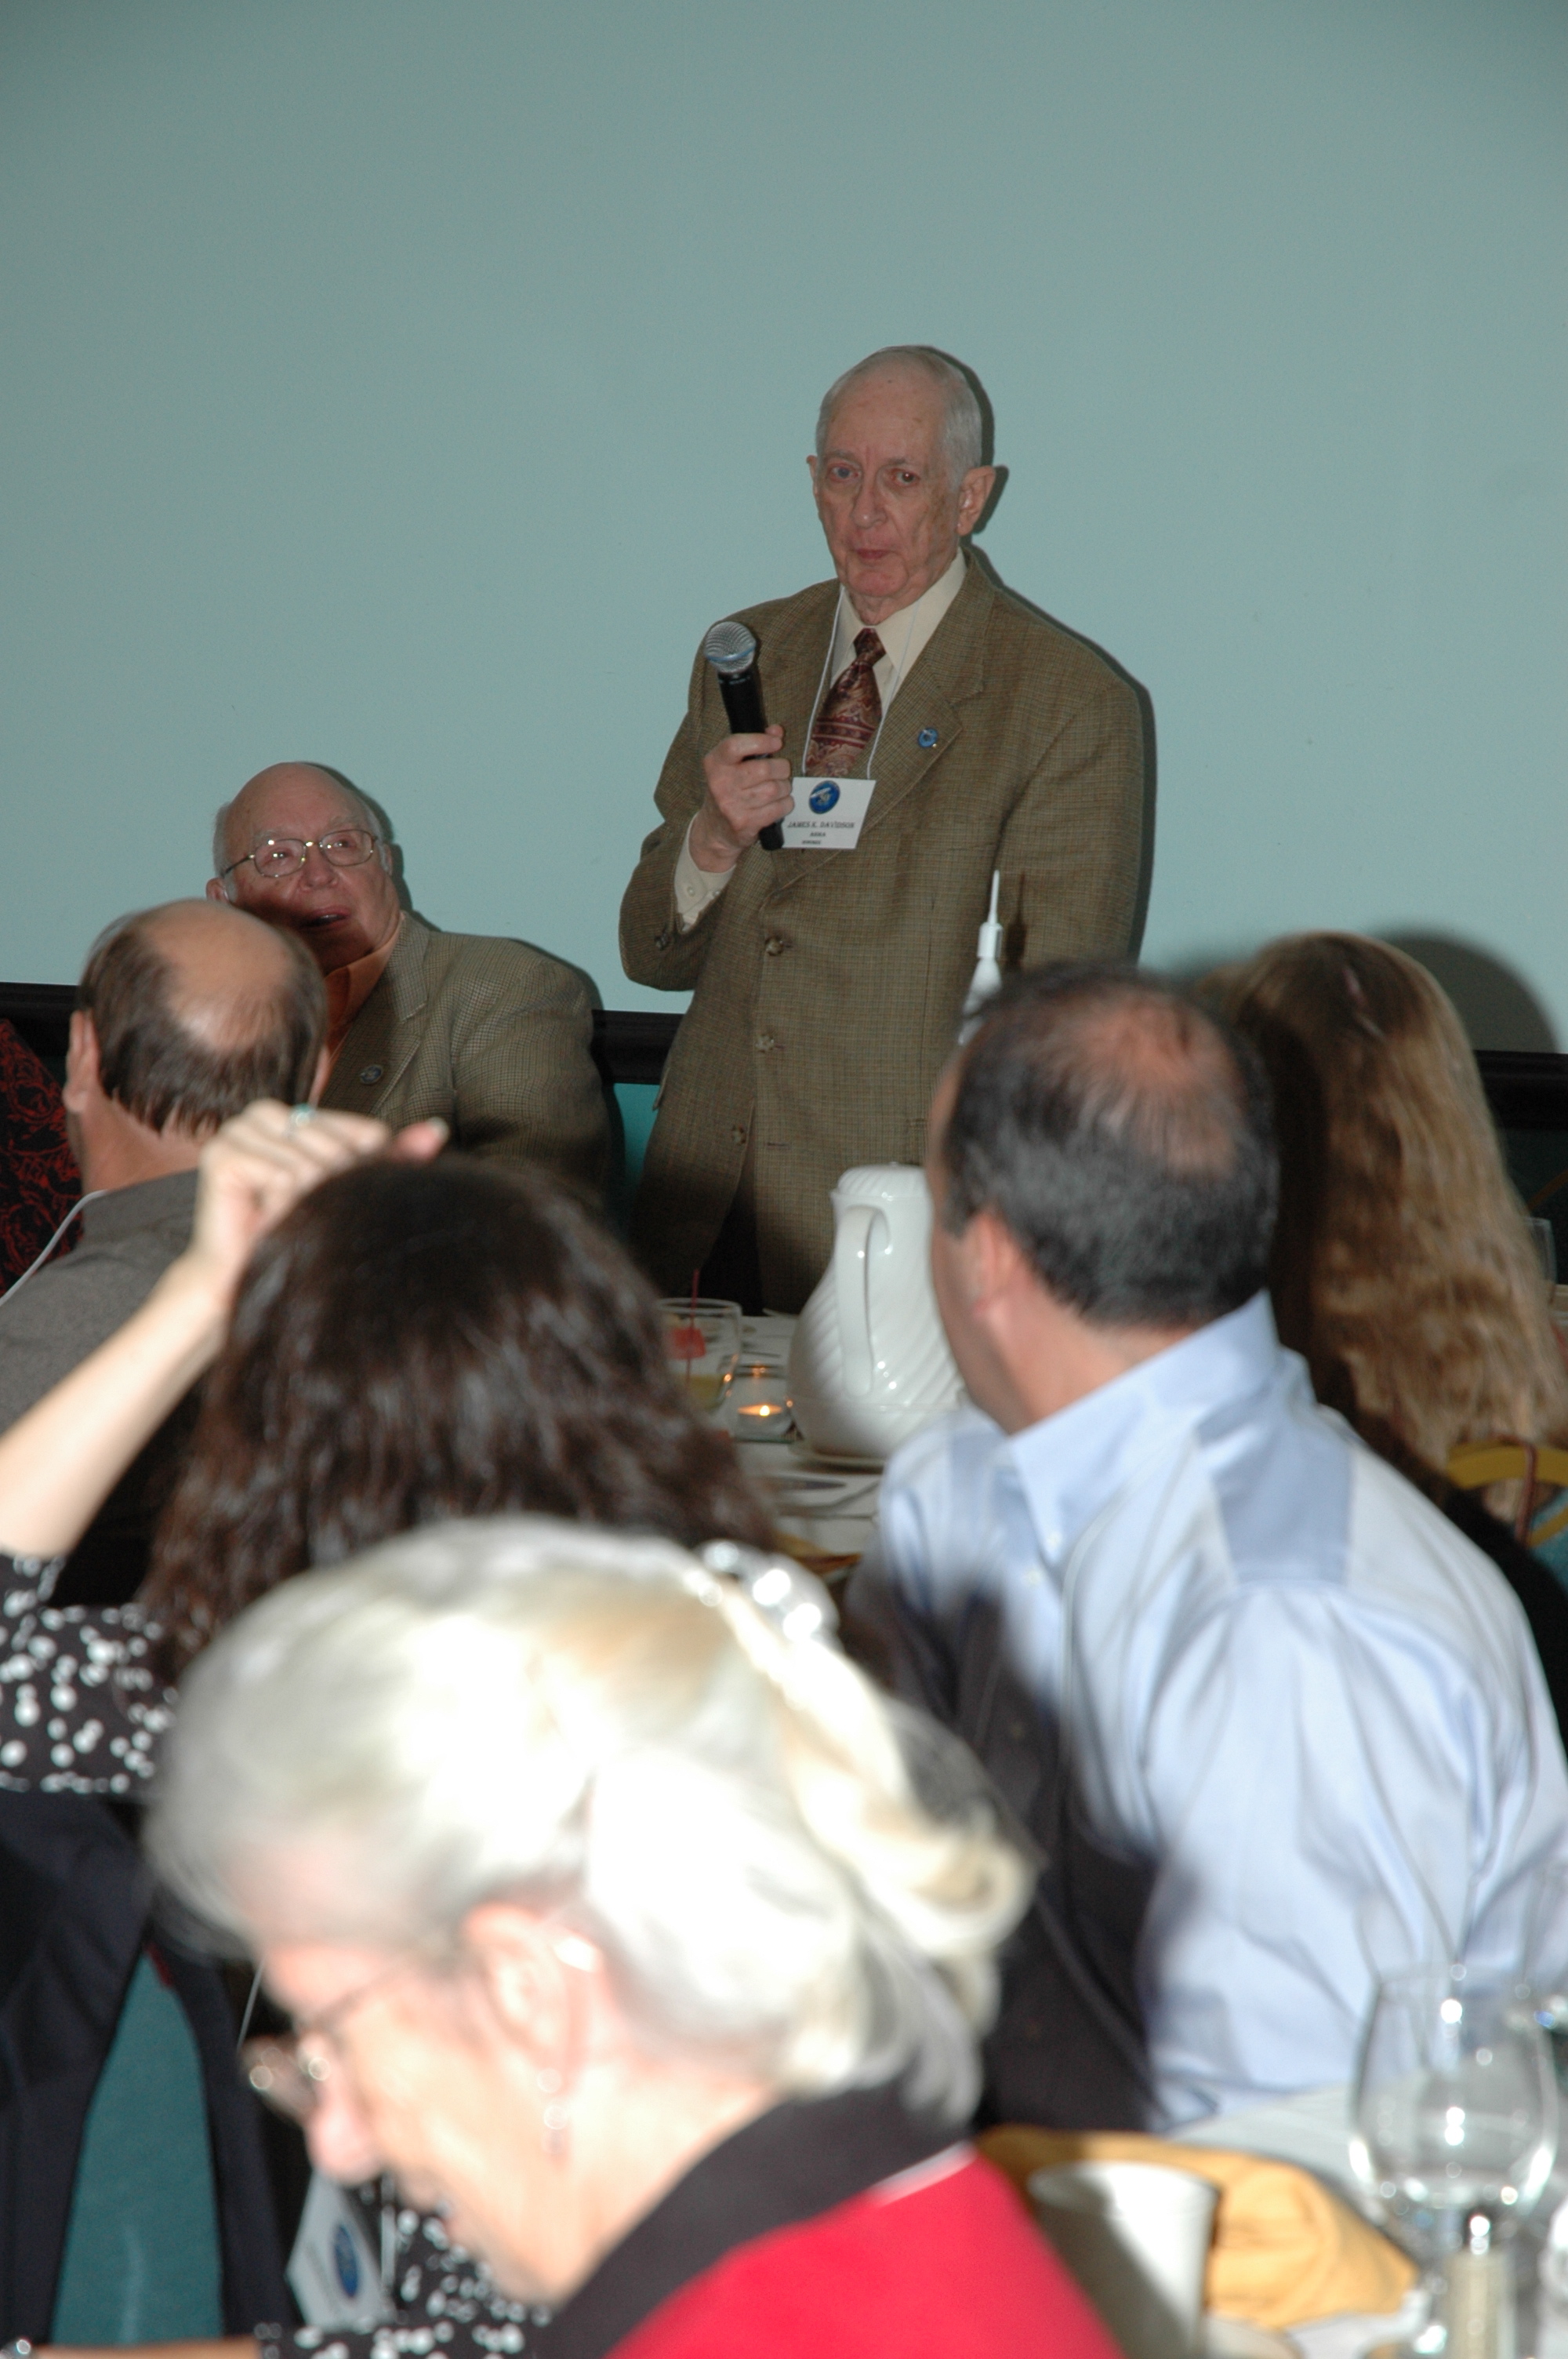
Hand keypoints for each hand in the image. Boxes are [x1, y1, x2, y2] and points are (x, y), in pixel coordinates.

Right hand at [184, 1101, 447, 1306]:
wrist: (242, 1281)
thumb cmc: (292, 1235)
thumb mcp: (346, 1191)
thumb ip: (389, 1157)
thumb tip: (435, 1130)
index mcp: (292, 1113)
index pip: (361, 1131)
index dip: (360, 1173)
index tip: (335, 1200)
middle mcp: (263, 1114)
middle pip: (339, 1146)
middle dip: (333, 1190)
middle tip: (307, 1214)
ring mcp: (236, 1131)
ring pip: (312, 1162)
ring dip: (307, 1202)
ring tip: (288, 1218)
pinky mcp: (221, 1156)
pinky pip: (282, 1176)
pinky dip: (285, 1206)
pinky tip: (272, 1219)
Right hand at [689, 725, 792, 868]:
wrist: (715, 829)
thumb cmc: (729, 791)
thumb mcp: (733, 765)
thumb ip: (754, 745)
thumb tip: (776, 731)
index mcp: (714, 763)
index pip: (736, 745)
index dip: (761, 741)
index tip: (776, 742)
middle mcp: (720, 783)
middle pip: (764, 769)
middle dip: (781, 768)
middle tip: (781, 771)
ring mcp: (731, 805)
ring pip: (774, 789)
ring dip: (784, 788)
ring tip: (779, 788)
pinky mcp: (744, 823)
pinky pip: (777, 808)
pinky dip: (785, 804)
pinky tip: (779, 803)